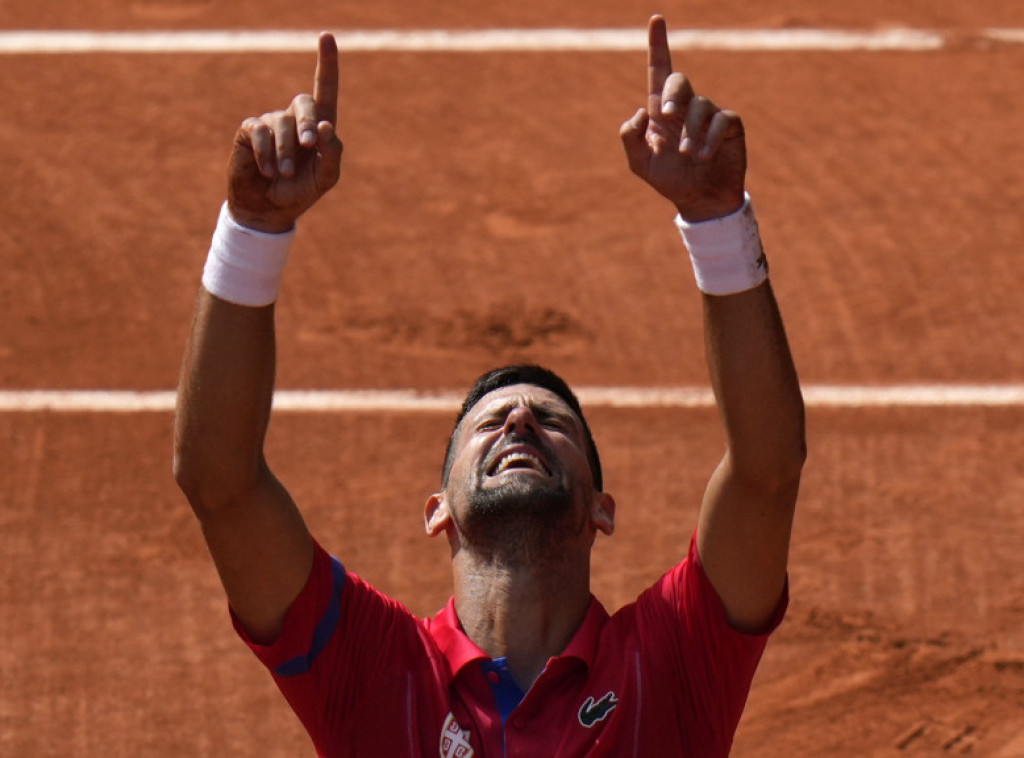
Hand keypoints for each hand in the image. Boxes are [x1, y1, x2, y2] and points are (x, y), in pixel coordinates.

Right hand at [227, 32, 342, 232]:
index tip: (326, 36)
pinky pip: (260, 132)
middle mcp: (295, 119)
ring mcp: (271, 123)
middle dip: (308, 123)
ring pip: (282, 123)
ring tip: (283, 173)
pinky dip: (266, 154)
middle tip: (309, 146)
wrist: (269, 210)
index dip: (327, 63)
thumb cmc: (300, 192)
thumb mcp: (325, 178)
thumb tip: (326, 127)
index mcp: (318, 128)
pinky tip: (268, 170)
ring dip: (285, 151)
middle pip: (305, 103)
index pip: (325, 90)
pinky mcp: (249, 131)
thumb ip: (333, 154)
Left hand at [620, 16, 745, 222]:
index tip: (656, 18)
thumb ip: (631, 138)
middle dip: (672, 94)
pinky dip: (710, 137)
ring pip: (700, 105)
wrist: (700, 200)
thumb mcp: (641, 163)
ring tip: (689, 155)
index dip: (658, 45)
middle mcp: (685, 108)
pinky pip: (722, 119)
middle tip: (666, 115)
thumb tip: (640, 110)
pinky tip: (704, 155)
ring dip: (691, 131)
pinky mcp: (729, 126)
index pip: (659, 72)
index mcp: (660, 113)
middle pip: (678, 81)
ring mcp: (709, 115)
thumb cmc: (670, 180)